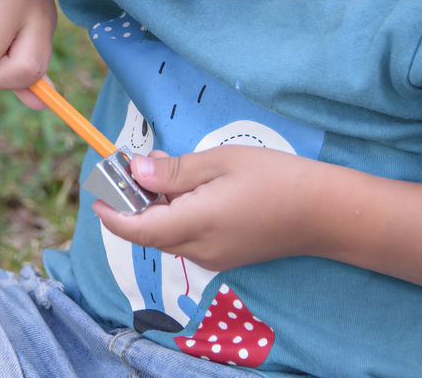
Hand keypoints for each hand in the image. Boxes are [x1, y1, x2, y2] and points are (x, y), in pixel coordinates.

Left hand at [93, 146, 330, 270]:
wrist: (324, 212)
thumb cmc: (275, 178)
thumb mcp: (220, 162)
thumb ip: (174, 171)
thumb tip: (135, 172)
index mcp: (194, 224)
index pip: (136, 230)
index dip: (111, 213)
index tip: (97, 193)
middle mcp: (199, 250)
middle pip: (149, 232)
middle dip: (135, 202)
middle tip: (140, 165)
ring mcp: (214, 258)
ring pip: (168, 234)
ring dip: (158, 207)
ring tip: (170, 169)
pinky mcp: (226, 257)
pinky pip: (188, 238)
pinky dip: (178, 215)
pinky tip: (193, 189)